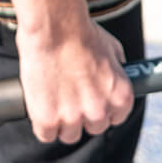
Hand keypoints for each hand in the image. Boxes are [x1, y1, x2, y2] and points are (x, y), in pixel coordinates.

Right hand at [16, 19, 133, 144]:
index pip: (115, 119)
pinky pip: (46, 134)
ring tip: (53, 98)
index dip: (101, 110)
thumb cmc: (80, 32)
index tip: (91, 103)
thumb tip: (117, 72)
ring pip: (69, 135)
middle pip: (93, 129)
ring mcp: (73, 117)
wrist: (53, 27)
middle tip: (69, 97)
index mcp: (120, 96)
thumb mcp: (111, 48)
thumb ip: (117, 69)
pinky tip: (41, 106)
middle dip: (82, 116)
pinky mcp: (47, 120)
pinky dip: (42, 123)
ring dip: (61, 121)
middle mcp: (99, 110)